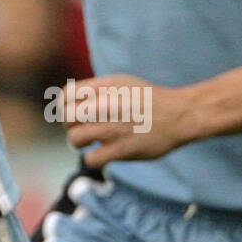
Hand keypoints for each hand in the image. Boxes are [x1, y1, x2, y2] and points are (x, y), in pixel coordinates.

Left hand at [62, 74, 195, 169]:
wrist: (179, 115)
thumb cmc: (148, 99)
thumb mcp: (121, 82)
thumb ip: (96, 89)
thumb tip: (69, 102)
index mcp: (105, 87)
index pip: (66, 95)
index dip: (63, 106)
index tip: (71, 113)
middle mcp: (107, 106)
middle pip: (66, 116)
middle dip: (68, 124)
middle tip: (78, 127)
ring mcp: (114, 128)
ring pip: (74, 139)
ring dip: (78, 142)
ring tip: (88, 141)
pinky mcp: (122, 150)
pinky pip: (92, 159)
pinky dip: (92, 158)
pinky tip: (101, 154)